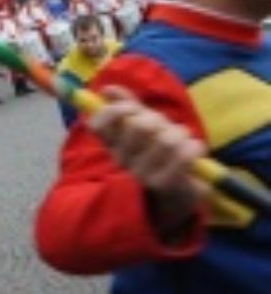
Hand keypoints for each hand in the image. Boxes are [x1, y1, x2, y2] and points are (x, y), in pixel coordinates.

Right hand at [87, 87, 209, 239]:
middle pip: (139, 126)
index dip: (115, 110)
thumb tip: (108, 88)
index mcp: (112, 147)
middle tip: (165, 126)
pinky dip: (194, 147)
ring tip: (183, 138)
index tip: (131, 108)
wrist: (169, 204)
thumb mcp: (138, 134)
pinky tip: (195, 149)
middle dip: (158, 119)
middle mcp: (122, 162)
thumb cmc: (154, 161)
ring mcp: (142, 175)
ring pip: (164, 139)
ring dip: (180, 133)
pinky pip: (182, 156)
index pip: (99, 124)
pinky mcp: (165, 186)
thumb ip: (126, 108)